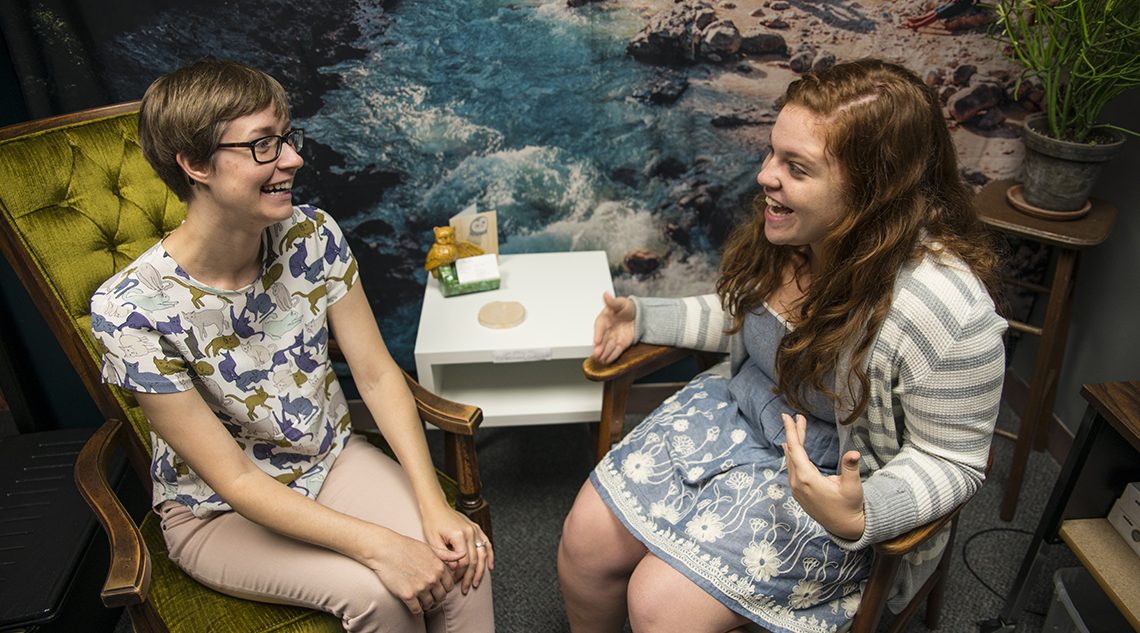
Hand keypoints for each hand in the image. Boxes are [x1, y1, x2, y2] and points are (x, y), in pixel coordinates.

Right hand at [367, 529, 462, 614]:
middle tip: (430, 596)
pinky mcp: (408, 595)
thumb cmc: (406, 546)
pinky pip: (417, 610)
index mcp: (439, 567)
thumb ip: (446, 555)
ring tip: (422, 601)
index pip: (449, 586)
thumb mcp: (429, 548)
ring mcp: (420, 587)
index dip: (444, 588)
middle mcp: (432, 578)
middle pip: (441, 597)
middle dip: (437, 597)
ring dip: (427, 605)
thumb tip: (463, 555)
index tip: (437, 588)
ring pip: (430, 604)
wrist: (385, 550)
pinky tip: (414, 606)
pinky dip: (417, 610)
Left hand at [420, 503, 492, 594]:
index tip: (453, 581)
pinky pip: (487, 544)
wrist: (436, 506)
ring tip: (475, 583)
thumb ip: (443, 555)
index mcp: (459, 535)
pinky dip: (489, 556)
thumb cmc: (432, 523)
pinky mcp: (477, 529)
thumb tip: (454, 568)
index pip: (463, 560)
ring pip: (482, 554)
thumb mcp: (433, 540)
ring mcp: (475, 530)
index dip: (459, 573)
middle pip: (474, 560)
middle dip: (469, 576)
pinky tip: (490, 567)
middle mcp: (470, 532)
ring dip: (481, 570)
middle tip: (465, 589)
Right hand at [592, 292, 635, 364]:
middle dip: (599, 348)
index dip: (598, 334)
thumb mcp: (620, 302)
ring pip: (607, 347)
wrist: (638, 315)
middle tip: (596, 354)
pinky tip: (607, 361)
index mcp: (604, 319)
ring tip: (601, 360)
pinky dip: (612, 356)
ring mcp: (613, 338)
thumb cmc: (626, 308)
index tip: (596, 340)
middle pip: (602, 340)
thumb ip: (612, 301)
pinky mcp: (620, 344)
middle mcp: (607, 330)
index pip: (599, 327)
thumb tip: (606, 294)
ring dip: (604, 354)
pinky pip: (615, 351)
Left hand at [781, 413, 865, 539]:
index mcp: (807, 479)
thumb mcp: (852, 486)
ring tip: (794, 428)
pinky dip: (793, 456)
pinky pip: (792, 469)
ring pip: (792, 461)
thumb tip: (853, 453)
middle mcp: (798, 483)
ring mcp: (797, 489)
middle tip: (791, 417)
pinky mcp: (799, 493)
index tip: (787, 416)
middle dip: (793, 433)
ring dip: (794, 444)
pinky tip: (791, 450)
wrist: (845, 527)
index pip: (796, 449)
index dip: (792, 431)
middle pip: (792, 452)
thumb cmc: (850, 506)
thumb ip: (850, 468)